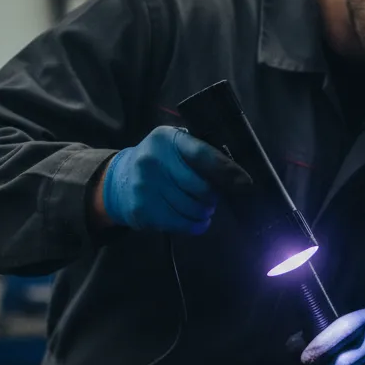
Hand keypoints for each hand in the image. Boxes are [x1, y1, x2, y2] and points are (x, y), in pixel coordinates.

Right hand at [99, 126, 250, 233]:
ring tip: (202, 208)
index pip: (204, 155)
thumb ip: (199, 153)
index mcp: (167, 139)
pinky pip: (181, 224)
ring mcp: (145, 186)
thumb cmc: (159, 162)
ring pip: (193, 209)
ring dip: (204, 212)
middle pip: (202, 188)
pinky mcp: (143, 210)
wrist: (118, 179)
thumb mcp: (174, 146)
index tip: (246, 182)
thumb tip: (236, 174)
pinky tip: (197, 221)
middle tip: (212, 198)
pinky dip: (195, 225)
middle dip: (213, 196)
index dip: (228, 170)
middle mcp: (153, 160)